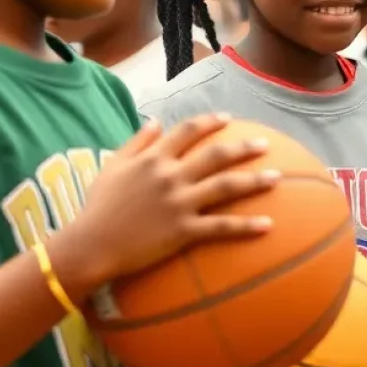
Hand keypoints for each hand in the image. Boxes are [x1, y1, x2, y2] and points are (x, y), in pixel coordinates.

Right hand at [64, 115, 277, 286]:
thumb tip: (156, 120)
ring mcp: (179, 203)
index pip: (188, 131)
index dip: (210, 122)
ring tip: (278, 177)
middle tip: (266, 144)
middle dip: (243, 147)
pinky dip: (246, 226)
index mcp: (154, 159)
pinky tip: (268, 224)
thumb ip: (136, 141)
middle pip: (215, 155)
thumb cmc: (98, 208)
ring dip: (255, 181)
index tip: (228, 119)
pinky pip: (221, 227)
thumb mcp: (112, 166)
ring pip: (225, 186)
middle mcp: (170, 176)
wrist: (88, 247)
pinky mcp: (183, 231)